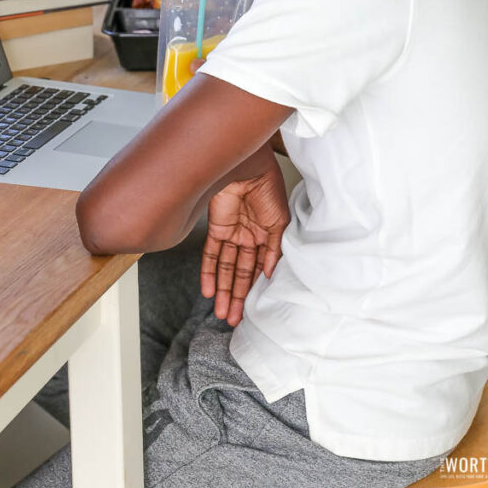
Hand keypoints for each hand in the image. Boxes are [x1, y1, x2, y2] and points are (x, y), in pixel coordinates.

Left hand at [201, 161, 289, 326]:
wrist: (247, 167)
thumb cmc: (268, 189)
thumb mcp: (280, 222)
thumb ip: (274, 249)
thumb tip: (269, 275)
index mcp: (266, 236)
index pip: (259, 269)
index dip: (254, 290)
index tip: (252, 311)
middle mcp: (248, 237)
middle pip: (240, 273)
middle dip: (236, 297)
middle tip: (233, 320)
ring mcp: (231, 233)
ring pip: (225, 269)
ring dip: (222, 291)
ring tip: (221, 313)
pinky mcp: (215, 228)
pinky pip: (210, 255)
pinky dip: (208, 273)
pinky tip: (207, 291)